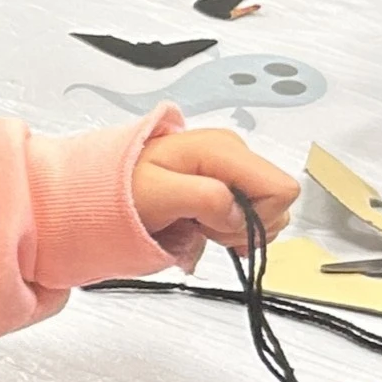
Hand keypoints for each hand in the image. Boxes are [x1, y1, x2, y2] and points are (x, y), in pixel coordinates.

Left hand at [133, 128, 295, 259]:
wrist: (100, 189)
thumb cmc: (122, 188)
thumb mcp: (158, 193)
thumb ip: (204, 198)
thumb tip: (235, 212)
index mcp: (224, 150)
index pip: (280, 190)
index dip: (255, 218)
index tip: (217, 225)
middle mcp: (233, 155)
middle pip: (276, 204)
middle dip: (244, 227)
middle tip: (202, 226)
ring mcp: (230, 170)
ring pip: (263, 214)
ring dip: (232, 231)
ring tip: (196, 224)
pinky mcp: (224, 186)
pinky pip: (246, 217)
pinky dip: (225, 231)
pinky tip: (200, 227)